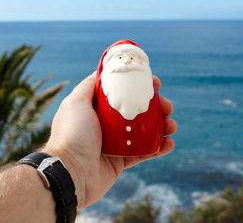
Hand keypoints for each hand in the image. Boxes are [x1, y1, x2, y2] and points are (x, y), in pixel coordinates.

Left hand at [43, 72, 176, 208]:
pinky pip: (145, 153)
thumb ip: (88, 85)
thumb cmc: (72, 135)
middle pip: (138, 112)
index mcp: (98, 110)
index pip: (123, 94)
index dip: (140, 87)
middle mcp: (107, 125)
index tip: (155, 83)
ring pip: (145, 132)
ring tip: (172, 125)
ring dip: (162, 126)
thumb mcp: (76, 102)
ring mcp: (116, 144)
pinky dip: (159, 148)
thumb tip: (101, 70)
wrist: (70, 173)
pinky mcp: (122, 162)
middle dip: (157, 108)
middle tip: (168, 107)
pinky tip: (169, 143)